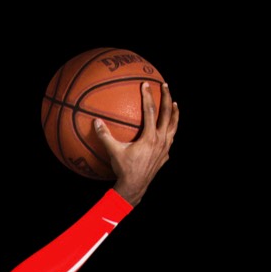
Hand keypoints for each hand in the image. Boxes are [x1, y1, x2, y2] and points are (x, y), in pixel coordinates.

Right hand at [101, 81, 178, 205]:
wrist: (134, 187)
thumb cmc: (124, 170)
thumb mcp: (114, 152)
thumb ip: (105, 136)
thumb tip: (95, 122)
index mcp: (150, 137)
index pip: (151, 111)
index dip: (148, 96)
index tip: (146, 85)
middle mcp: (161, 140)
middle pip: (167, 114)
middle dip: (167, 98)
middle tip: (165, 86)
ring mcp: (165, 148)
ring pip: (173, 126)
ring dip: (175, 113)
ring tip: (174, 103)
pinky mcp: (165, 155)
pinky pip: (171, 138)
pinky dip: (171, 130)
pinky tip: (168, 129)